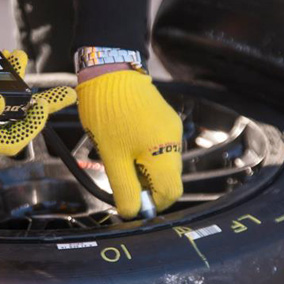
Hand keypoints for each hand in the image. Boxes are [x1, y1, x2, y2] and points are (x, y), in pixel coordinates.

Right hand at [0, 35, 75, 154]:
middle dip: (38, 106)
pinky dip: (3, 73)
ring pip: (6, 102)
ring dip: (20, 82)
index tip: (43, 109)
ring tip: (26, 61)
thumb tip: (5, 107)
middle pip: (14, 122)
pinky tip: (10, 58)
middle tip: (63, 95)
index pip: (8, 141)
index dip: (31, 128)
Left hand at [77, 69, 182, 218]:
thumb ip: (124, 188)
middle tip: (120, 178)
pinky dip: (144, 153)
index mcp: (165, 152)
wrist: (110, 70)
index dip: (152, 204)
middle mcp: (175, 141)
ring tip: (119, 156)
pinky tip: (124, 143)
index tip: (132, 202)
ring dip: (144, 169)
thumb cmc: (108, 113)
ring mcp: (170, 128)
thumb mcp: (111, 157)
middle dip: (146, 186)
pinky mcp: (164, 118)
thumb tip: (131, 213)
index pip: (171, 192)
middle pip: (168, 178)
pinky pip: (159, 146)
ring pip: (162, 162)